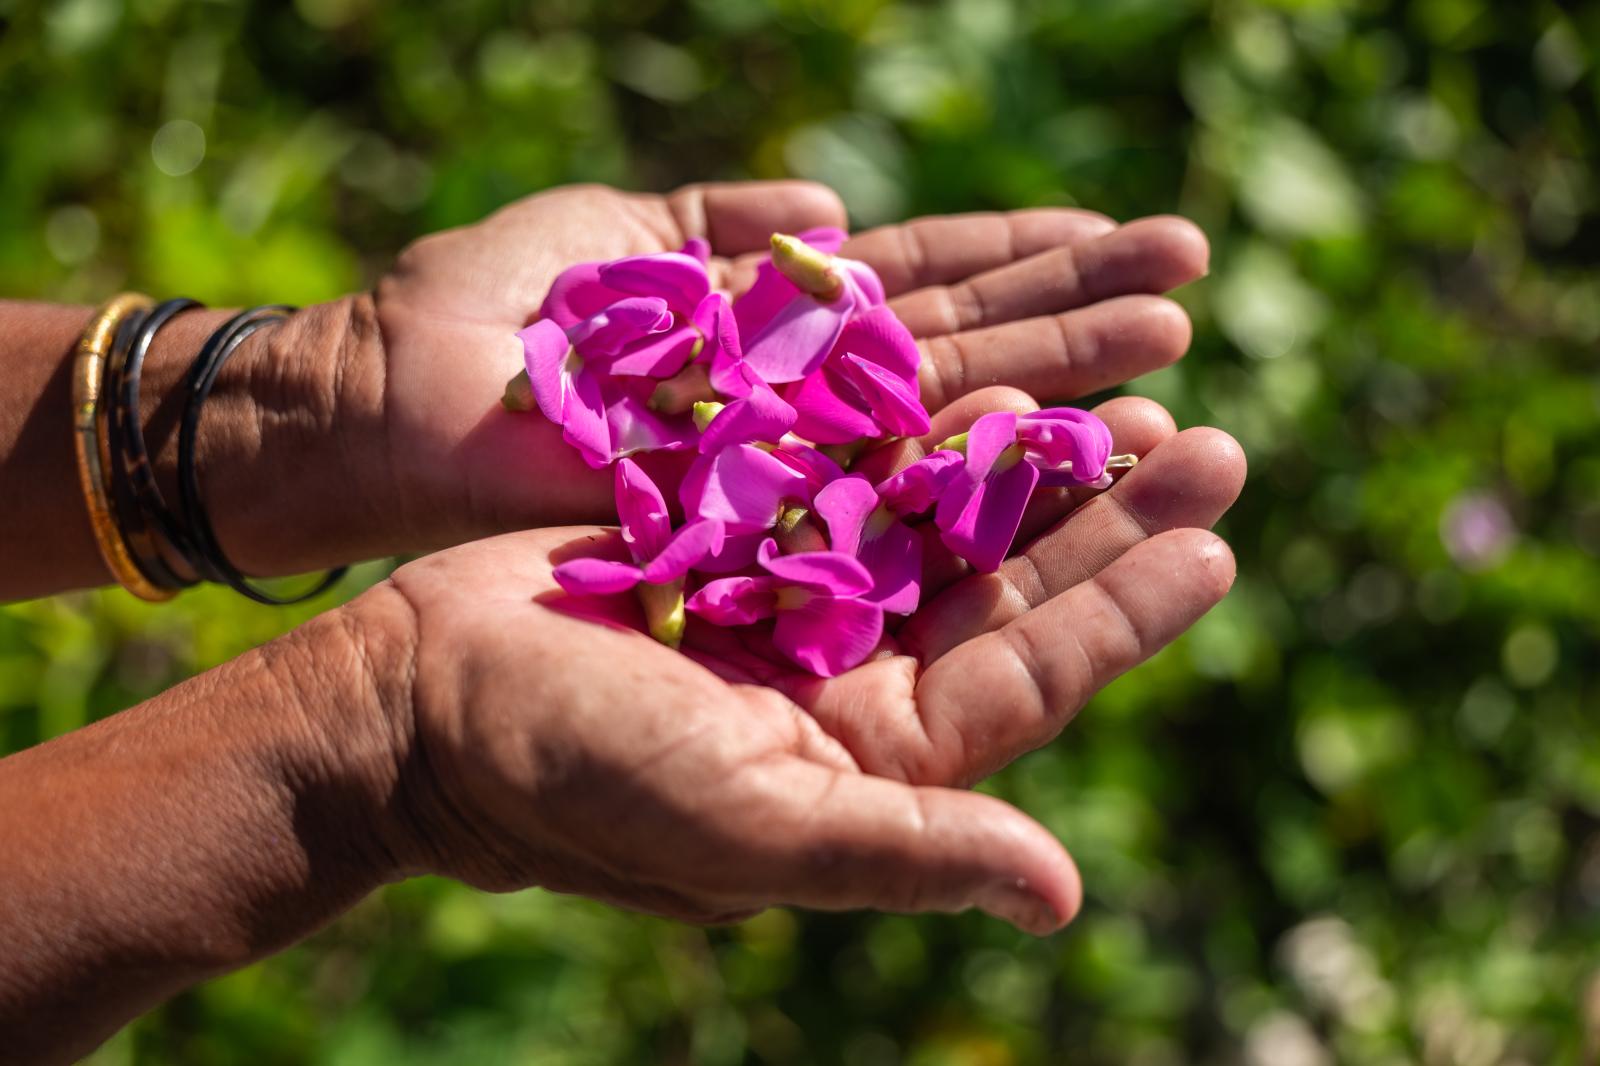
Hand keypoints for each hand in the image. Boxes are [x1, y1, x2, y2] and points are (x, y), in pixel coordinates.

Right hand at [357, 390, 1242, 929]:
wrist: (425, 697)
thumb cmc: (576, 779)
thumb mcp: (747, 827)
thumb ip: (904, 854)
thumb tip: (1063, 895)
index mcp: (873, 758)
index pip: (1029, 677)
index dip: (1125, 612)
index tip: (1218, 542)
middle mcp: (853, 676)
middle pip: (1008, 586)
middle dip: (1108, 518)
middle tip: (1210, 441)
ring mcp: (799, 596)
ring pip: (944, 517)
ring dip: (1031, 458)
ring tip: (1127, 392)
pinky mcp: (742, 528)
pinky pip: (854, 466)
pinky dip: (917, 422)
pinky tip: (984, 367)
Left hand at [365, 180, 1207, 555]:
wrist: (377, 414)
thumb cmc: (471, 315)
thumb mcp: (603, 229)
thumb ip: (716, 212)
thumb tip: (831, 206)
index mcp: (769, 323)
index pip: (923, 285)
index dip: (1025, 259)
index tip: (1129, 238)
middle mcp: (797, 400)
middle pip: (957, 346)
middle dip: (1073, 315)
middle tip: (1192, 285)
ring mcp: (781, 462)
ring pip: (939, 416)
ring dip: (1051, 387)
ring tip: (1170, 361)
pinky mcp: (749, 519)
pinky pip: (873, 486)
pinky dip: (962, 465)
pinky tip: (1052, 444)